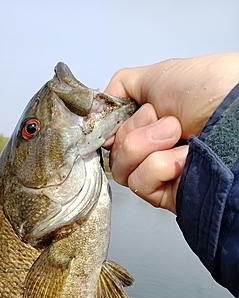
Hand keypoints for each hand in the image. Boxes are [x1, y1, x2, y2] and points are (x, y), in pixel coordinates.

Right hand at [103, 53, 238, 212]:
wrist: (236, 117)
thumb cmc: (215, 91)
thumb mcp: (160, 74)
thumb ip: (123, 85)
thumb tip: (102, 103)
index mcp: (148, 123)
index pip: (110, 134)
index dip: (112, 125)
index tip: (121, 116)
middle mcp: (152, 148)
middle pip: (113, 152)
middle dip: (137, 131)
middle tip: (169, 122)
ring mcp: (158, 172)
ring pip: (121, 169)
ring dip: (149, 146)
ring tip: (178, 137)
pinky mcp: (164, 193)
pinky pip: (139, 182)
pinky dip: (160, 166)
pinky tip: (183, 158)